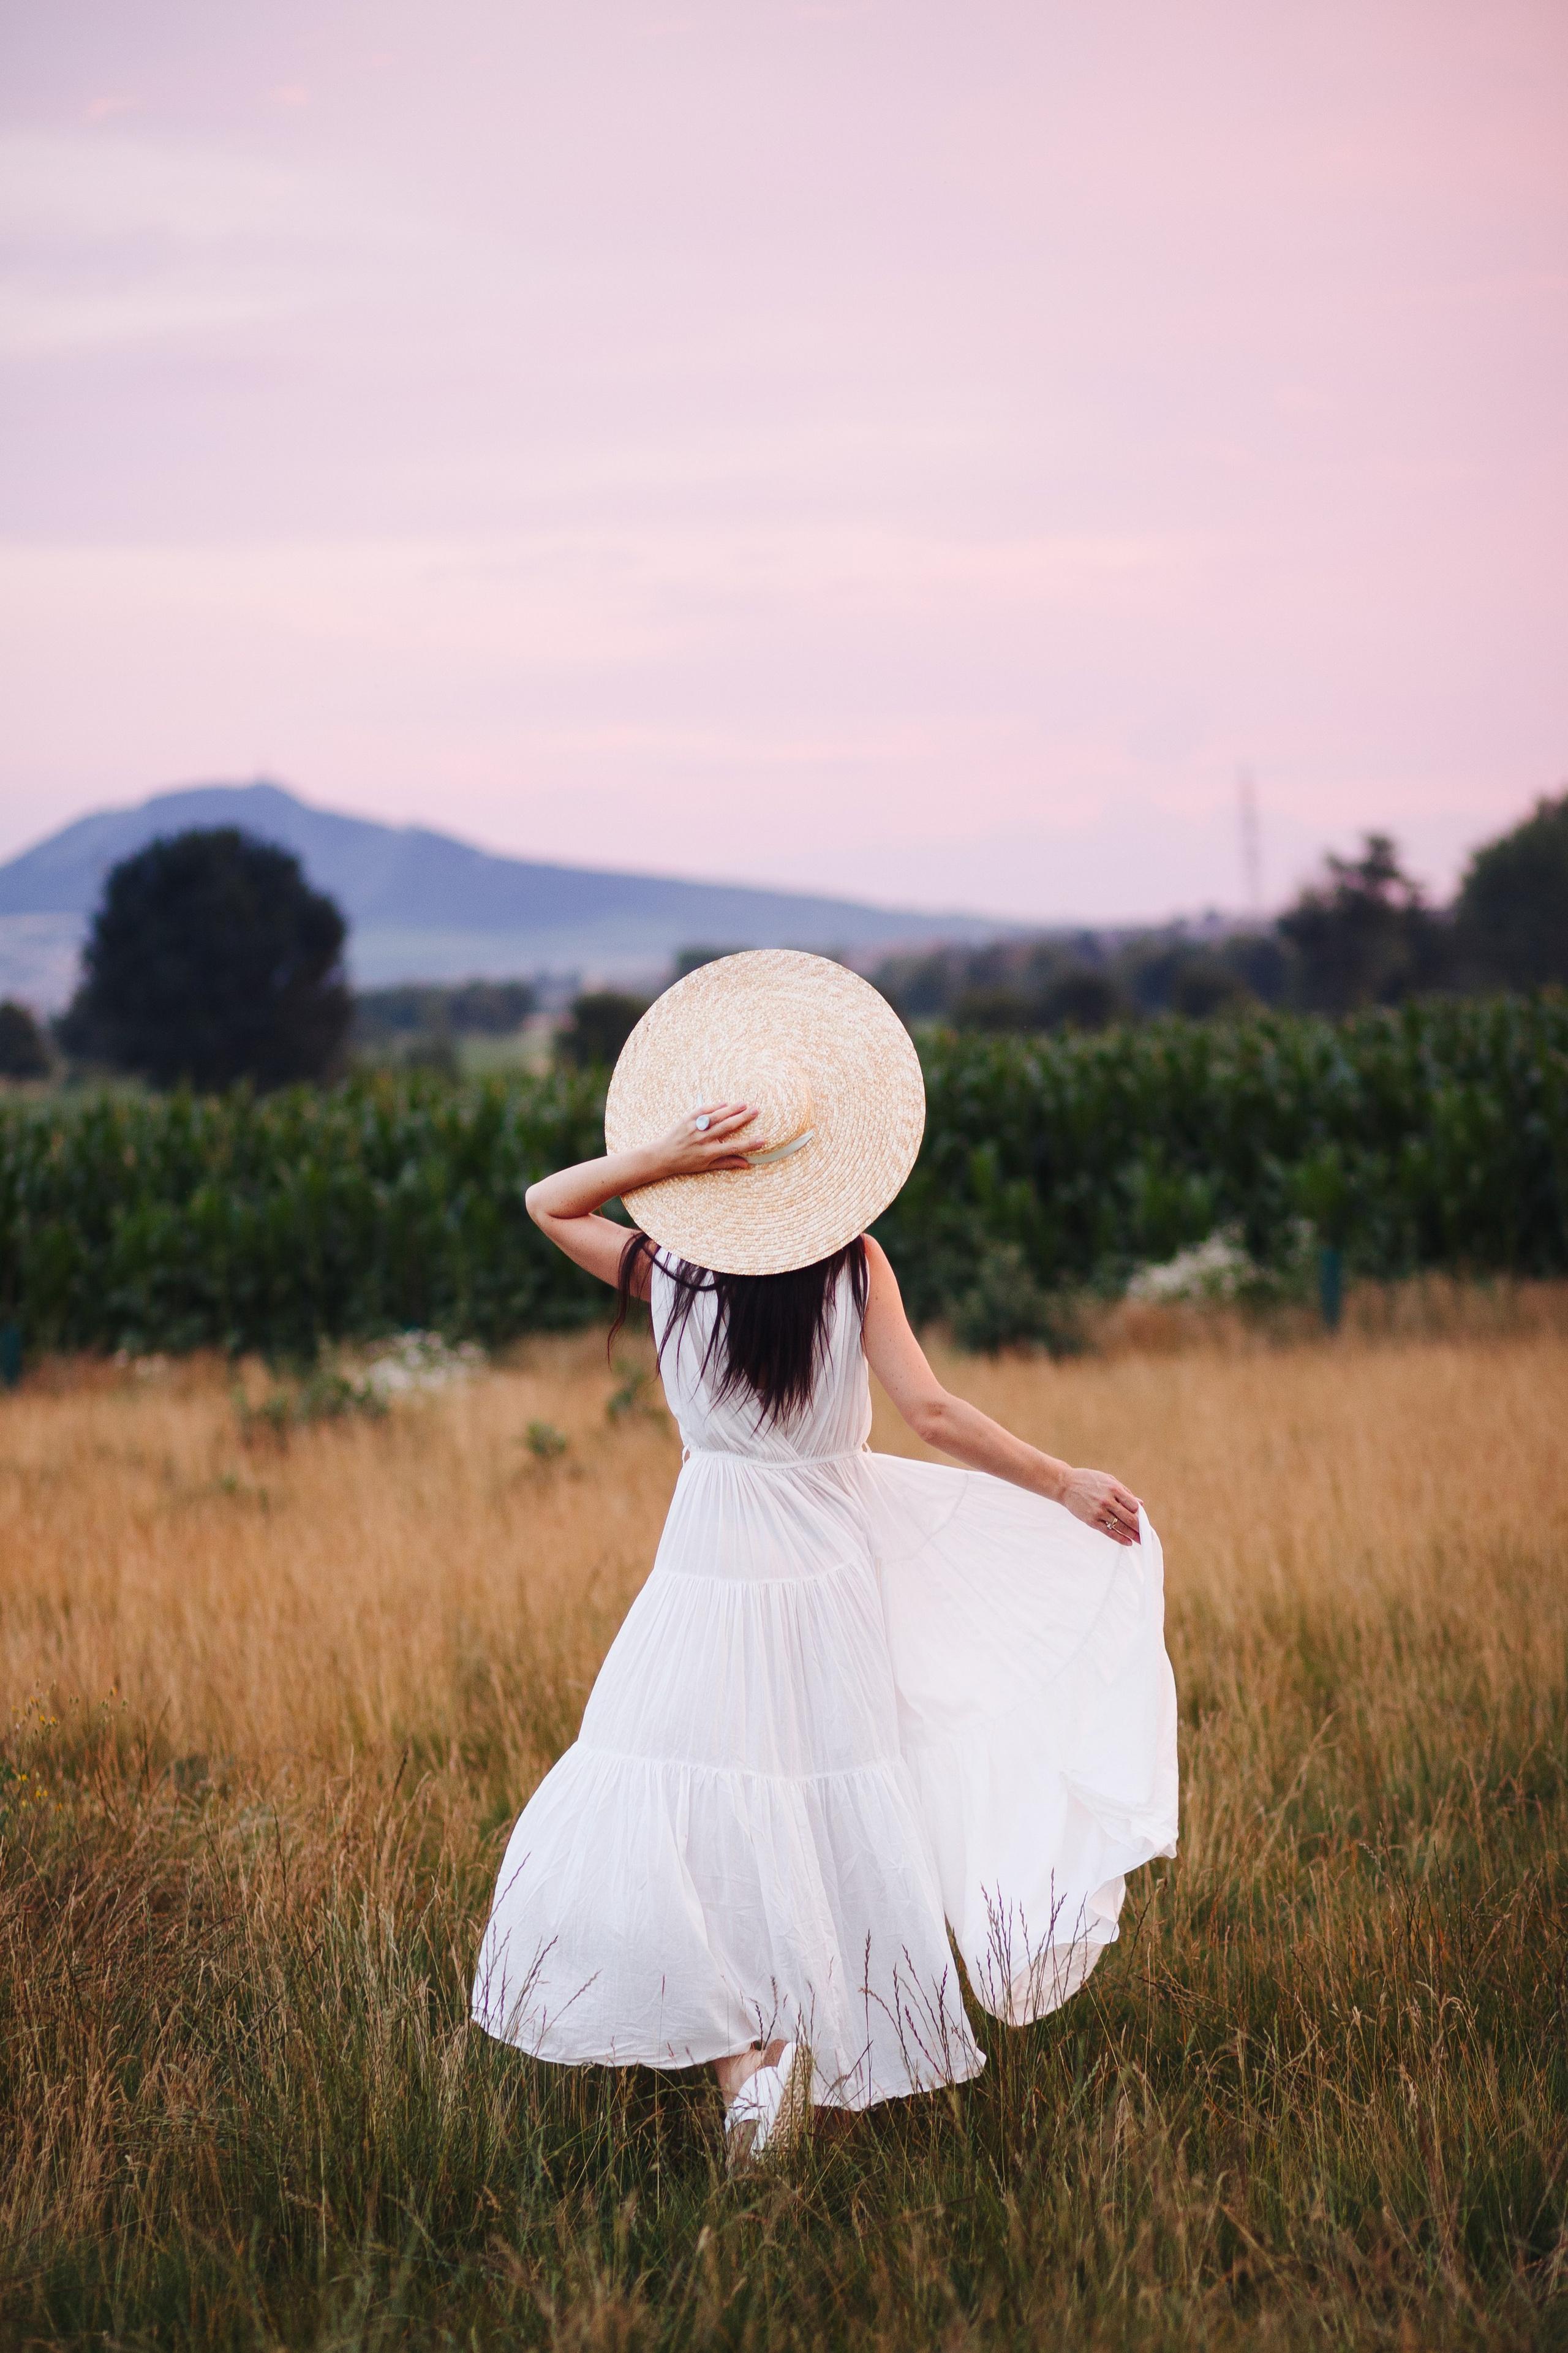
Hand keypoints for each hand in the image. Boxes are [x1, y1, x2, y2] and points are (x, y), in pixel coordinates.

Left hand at [645, 1102, 764, 1180]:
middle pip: (727, 1127)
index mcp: (709, 1152)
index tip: (762, 1140)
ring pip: (716, 1116)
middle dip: (743, 1118)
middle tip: (755, 1111)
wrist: (663, 1155)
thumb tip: (746, 1164)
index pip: (733, 1147)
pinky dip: (714, 1106)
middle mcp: (703, 1139)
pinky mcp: (687, 1119)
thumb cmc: (686, 1162)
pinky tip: (724, 1103)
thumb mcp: (706, 1167)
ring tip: (744, 1104)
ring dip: (731, 1109)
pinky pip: (703, 1110)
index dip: (749, 1144)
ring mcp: (695, 1128)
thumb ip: (727, 1163)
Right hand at [1060, 1467, 1141, 1545]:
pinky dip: (1119, 1538)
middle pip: (1129, 1518)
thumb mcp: (1108, 1480)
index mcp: (1113, 1488)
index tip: (1144, 1520)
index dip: (1140, 1514)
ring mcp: (1099, 1511)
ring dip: (1132, 1535)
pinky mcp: (1091, 1520)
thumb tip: (1140, 1504)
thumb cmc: (1088, 1480)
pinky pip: (1109, 1532)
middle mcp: (1107, 1500)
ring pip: (1121, 1526)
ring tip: (1140, 1541)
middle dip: (1140, 1528)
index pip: (1133, 1505)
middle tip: (1146, 1535)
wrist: (1065, 1485)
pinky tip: (1127, 1542)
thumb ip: (1124, 1492)